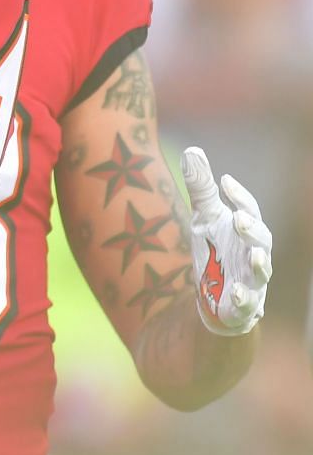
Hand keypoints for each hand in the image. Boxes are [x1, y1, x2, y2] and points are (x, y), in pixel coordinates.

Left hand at [183, 147, 272, 335]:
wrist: (212, 295)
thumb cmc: (215, 249)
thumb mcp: (204, 217)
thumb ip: (200, 188)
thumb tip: (193, 149)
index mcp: (245, 230)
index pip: (249, 209)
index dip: (240, 196)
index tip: (224, 180)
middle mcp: (254, 253)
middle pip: (262, 239)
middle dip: (253, 228)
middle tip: (240, 218)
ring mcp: (252, 280)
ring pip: (262, 271)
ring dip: (259, 262)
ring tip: (254, 253)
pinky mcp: (244, 305)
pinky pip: (248, 303)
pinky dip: (243, 298)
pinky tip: (234, 292)